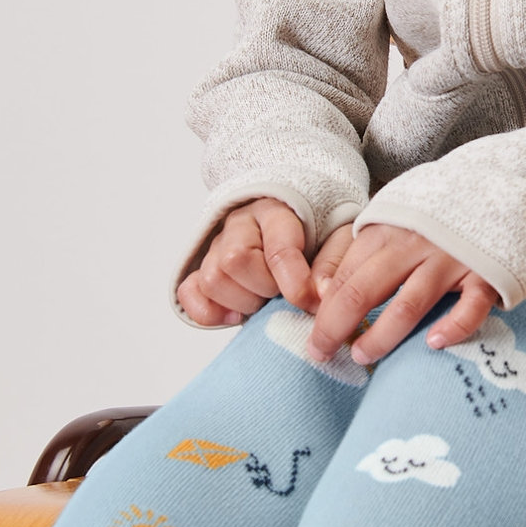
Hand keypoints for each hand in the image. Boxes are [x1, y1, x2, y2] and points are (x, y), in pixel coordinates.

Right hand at [177, 198, 325, 326]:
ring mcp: (216, 246)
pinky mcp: (200, 269)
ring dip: (242, 301)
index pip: (277, 249)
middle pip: (234, 261)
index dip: (294, 284)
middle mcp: (239, 225)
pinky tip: (236, 314)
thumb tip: (319, 295)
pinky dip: (209, 312)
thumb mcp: (337, 239)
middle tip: (283, 292)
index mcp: (276, 212)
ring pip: (211, 279)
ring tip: (264, 300)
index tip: (309, 302)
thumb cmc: (317, 233)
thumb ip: (332, 264)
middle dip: (264, 289)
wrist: (298, 223)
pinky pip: (188, 292)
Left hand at [305, 224, 497, 367]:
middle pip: (364, 291)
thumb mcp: (384, 225)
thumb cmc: (428, 219)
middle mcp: (413, 244)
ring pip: (408, 304)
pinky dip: (452, 327)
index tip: (314, 341)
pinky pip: (469, 307)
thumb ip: (350, 256)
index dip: (323, 313)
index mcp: (384, 231)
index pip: (343, 278)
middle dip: (336, 327)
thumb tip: (319, 294)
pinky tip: (433, 344)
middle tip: (322, 354)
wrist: (492, 189)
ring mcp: (450, 259)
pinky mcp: (485, 274)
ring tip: (363, 355)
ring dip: (381, 336)